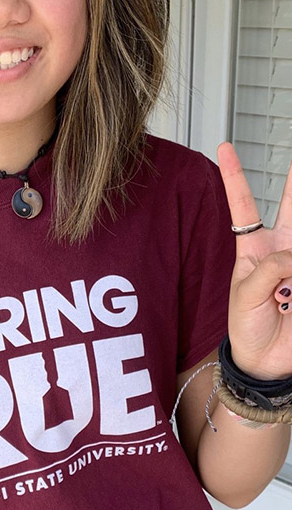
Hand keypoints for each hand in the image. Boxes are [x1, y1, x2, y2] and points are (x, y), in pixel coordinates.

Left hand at [218, 142, 291, 380]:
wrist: (265, 362)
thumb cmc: (247, 326)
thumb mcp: (245, 293)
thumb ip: (270, 268)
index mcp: (253, 248)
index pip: (243, 204)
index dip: (234, 175)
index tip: (224, 147)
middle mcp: (281, 250)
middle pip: (291, 206)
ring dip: (290, 270)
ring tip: (284, 295)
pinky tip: (291, 298)